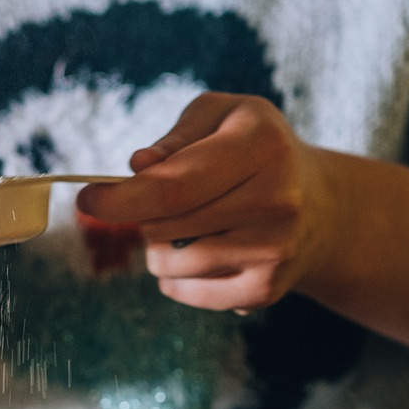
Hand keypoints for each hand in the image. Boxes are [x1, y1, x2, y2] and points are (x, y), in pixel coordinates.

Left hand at [77, 93, 337, 311]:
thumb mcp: (222, 117)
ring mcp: (274, 252)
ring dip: (159, 247)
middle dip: (141, 216)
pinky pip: (186, 292)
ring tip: (188, 226)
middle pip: (164, 227)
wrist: (321, 206)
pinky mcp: (265, 291)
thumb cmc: (253, 149)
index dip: (119, 198)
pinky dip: (177, 276)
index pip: (173, 186)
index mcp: (261, 147)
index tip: (88, 199)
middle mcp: (276, 201)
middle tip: (158, 203)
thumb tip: (139, 168)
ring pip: (170, 263)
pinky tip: (204, 251)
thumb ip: (177, 137)